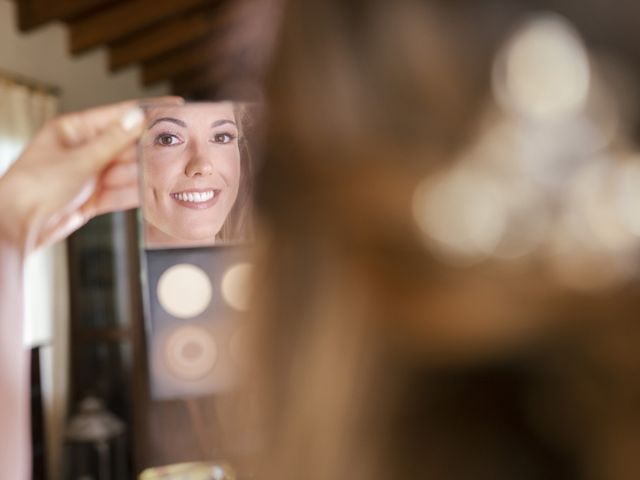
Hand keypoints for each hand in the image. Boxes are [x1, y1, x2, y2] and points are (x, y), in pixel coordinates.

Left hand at [0, 97, 181, 252]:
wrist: (18, 224)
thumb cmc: (35, 186)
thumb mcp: (80, 159)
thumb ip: (113, 140)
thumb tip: (137, 116)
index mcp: (73, 131)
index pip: (118, 116)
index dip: (147, 112)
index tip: (174, 108)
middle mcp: (82, 151)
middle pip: (125, 146)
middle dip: (151, 148)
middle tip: (181, 146)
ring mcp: (87, 176)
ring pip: (125, 172)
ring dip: (146, 174)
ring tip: (172, 172)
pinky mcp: (91, 199)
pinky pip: (120, 193)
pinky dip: (135, 194)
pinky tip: (153, 193)